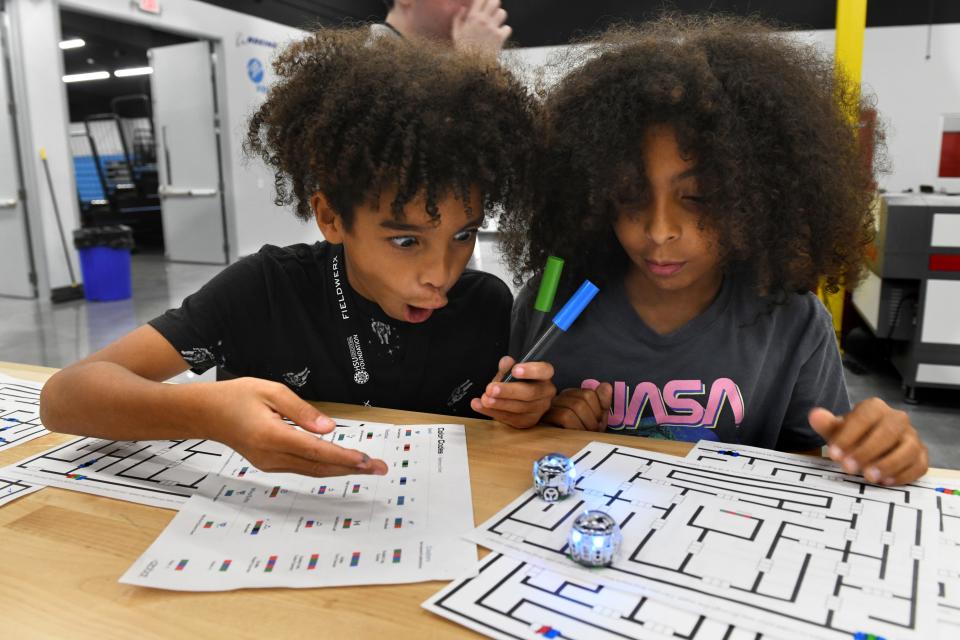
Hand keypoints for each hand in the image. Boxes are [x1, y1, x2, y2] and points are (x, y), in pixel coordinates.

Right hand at [201, 377, 387, 476]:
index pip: (317, 451)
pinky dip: (324, 467)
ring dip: (341, 469)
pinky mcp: (269, 464)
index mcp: (272, 435)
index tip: (367, 461)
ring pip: (312, 471)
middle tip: (379, 468)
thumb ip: (302, 410)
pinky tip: (340, 463)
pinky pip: (302, 468)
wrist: (206, 413)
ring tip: (367, 467)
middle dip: (352, 468)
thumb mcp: (271, 391)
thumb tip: (329, 428)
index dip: (345, 457)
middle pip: (319, 467)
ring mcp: (269, 463)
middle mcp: (271, 455)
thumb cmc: (236, 397)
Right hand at [452, 0, 510, 56]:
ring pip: (502, 13)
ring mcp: (493, 29)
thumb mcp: (456, 34)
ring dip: (500, 17)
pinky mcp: (500, 38)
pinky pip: (507, 28)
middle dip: (494, 3)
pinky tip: (499, 36)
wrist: (473, 66)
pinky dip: (504, 32)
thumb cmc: (463, 51)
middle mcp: (483, 21)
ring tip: (495, 23)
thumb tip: (463, 8)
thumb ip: (458, 19)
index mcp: (472, 18)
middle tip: (492, 9)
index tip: (484, 2)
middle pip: (495, 1)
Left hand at [470, 356, 554, 427]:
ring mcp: (539, 409)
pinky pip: (510, 418)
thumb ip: (508, 367)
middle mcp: (546, 393)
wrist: (521, 399)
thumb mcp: (511, 371)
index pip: (543, 371)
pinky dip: (493, 412)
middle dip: (509, 391)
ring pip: (520, 408)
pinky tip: (481, 406)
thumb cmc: (518, 381)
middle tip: (491, 389)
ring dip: (499, 404)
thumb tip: (506, 362)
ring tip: (485, 399)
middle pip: (530, 393)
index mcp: (544, 376)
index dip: (530, 371)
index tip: (514, 370)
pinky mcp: (528, 421)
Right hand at [541, 384, 612, 430]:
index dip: (598, 410)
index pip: (590, 393)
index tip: (596, 422)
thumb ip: (602, 402)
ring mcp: (549, 407)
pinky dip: (575, 427)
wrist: (568, 455)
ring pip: (576, 406)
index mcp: (571, 395)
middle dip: (592, 418)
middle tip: (591, 431)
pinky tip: (574, 435)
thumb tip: (605, 386)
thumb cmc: (581, 437)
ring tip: (583, 434)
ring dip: (585, 424)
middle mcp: (559, 398)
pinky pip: (565, 416)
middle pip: (584, 398)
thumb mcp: (596, 419)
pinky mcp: (544, 418)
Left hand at [808, 397, 927, 485]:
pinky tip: (886, 482)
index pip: (865, 416)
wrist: (869, 444)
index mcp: (875, 408)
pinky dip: (904, 475)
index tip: (834, 454)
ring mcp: (912, 438)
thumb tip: (815, 415)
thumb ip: (827, 424)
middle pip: (888, 432)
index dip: (849, 435)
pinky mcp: (920, 457)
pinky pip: (919, 465)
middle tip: (848, 468)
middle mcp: (897, 419)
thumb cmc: (852, 437)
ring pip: (908, 448)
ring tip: (869, 477)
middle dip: (867, 451)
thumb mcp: (836, 431)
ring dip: (888, 464)